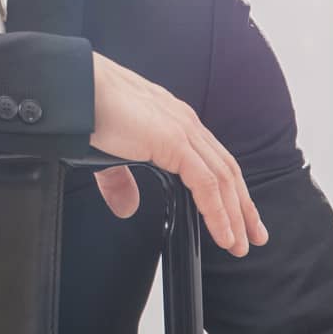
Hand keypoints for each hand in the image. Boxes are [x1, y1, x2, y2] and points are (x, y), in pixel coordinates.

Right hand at [89, 51, 268, 256]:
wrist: (77, 90)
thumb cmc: (90, 109)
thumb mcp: (110, 154)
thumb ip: (121, 181)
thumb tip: (127, 207)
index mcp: (174, 121)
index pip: (213, 159)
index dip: (228, 189)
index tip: (237, 215)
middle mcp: (185, 122)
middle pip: (227, 169)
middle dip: (243, 206)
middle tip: (254, 235)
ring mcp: (183, 130)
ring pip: (223, 179)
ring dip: (236, 214)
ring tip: (240, 243)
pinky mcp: (174, 141)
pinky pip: (206, 183)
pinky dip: (218, 211)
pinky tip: (223, 234)